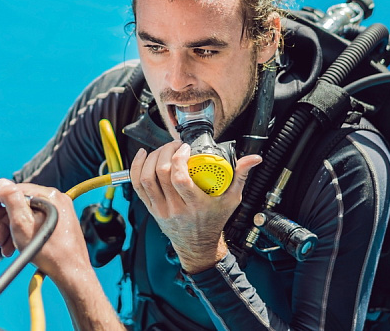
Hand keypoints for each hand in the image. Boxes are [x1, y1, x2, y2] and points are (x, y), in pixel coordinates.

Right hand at [0, 179, 92, 284]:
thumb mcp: (22, 223)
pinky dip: (24, 234)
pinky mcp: (59, 225)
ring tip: (3, 247)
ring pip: (28, 217)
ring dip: (12, 231)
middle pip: (22, 205)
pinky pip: (36, 224)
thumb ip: (11, 200)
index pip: (18, 190)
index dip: (1, 203)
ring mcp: (59, 213)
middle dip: (5, 222)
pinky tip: (15, 248)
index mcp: (50, 196)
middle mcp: (56, 201)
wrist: (69, 273)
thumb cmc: (49, 251)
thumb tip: (1, 183)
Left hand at [129, 141, 260, 273]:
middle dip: (166, 152)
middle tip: (175, 146)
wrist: (197, 245)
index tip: (186, 148)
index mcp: (196, 205)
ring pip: (147, 178)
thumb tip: (253, 158)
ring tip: (163, 150)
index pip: (180, 179)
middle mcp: (175, 208)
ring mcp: (160, 209)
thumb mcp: (232, 200)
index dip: (179, 158)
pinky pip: (137, 186)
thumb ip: (240, 176)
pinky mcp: (150, 209)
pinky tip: (142, 155)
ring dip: (153, 158)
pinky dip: (136, 167)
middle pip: (161, 174)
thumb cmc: (214, 221)